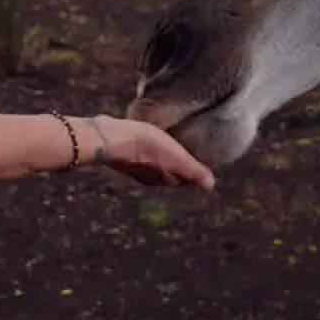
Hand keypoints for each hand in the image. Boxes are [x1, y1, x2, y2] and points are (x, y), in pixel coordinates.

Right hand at [85, 115, 215, 190]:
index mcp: (162, 179)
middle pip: (169, 172)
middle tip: (190, 148)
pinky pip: (140, 150)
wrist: (108, 138)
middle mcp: (147, 176)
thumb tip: (211, 186)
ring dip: (163, 155)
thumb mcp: (175, 157)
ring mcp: (132, 164)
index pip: (183, 180)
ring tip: (172, 139)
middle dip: (179, 164)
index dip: (193, 172)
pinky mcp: (122, 150)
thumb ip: (193, 171)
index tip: (202, 160)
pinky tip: (149, 134)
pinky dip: (148, 145)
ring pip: (154, 162)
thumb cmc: (145, 147)